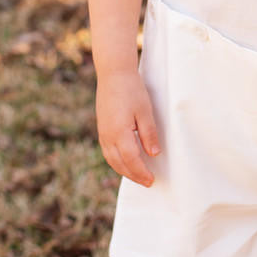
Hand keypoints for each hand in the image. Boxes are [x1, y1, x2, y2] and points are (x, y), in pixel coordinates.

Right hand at [96, 69, 160, 186]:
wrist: (113, 73)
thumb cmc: (131, 90)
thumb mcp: (145, 111)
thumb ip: (149, 134)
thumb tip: (154, 154)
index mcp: (119, 132)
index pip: (131, 160)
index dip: (141, 172)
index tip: (151, 180)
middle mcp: (107, 136)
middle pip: (119, 163)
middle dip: (133, 175)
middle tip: (147, 182)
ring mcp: (102, 133)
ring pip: (111, 159)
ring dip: (124, 170)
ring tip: (138, 175)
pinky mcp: (102, 128)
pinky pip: (107, 152)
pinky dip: (117, 161)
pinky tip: (125, 161)